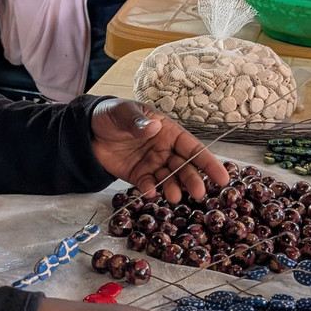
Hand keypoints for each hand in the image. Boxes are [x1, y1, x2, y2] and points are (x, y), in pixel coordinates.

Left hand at [89, 99, 228, 203]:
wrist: (87, 131)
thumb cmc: (111, 115)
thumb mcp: (123, 113)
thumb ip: (138, 123)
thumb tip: (154, 128)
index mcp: (167, 131)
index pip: (192, 147)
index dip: (208, 162)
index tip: (223, 177)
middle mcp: (164, 149)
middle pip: (184, 167)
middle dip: (192, 180)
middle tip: (198, 193)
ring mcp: (152, 164)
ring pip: (169, 178)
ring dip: (173, 188)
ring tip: (174, 197)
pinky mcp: (137, 175)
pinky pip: (148, 184)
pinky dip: (150, 189)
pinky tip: (150, 192)